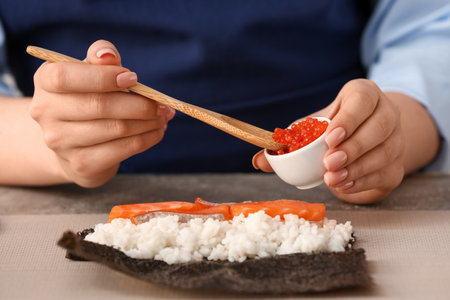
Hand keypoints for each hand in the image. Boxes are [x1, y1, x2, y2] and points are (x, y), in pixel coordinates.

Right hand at [30, 40, 174, 186]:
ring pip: (116, 129)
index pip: (65, 77)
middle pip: (100, 106)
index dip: (102, 77)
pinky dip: (147, 139)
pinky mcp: (81, 164)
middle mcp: (46, 113)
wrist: (75, 144)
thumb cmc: (88, 98)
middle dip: (139, 104)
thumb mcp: (90, 72)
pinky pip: (123, 150)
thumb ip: (100, 57)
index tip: (133, 78)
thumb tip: (108, 55)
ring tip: (163, 116)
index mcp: (45, 82)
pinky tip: (156, 132)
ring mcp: (61, 143)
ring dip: (148, 122)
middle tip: (162, 104)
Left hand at [253, 79, 405, 203]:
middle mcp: (387, 113)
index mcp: (364, 95)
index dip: (349, 118)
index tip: (330, 137)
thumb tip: (259, 160)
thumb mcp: (312, 128)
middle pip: (380, 127)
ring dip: (357, 168)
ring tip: (332, 179)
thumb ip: (287, 141)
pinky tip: (343, 185)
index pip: (363, 99)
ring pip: (384, 152)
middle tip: (328, 162)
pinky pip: (385, 173)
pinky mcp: (397, 166)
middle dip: (353, 147)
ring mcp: (397, 140)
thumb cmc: (334, 130)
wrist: (364, 142)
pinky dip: (362, 182)